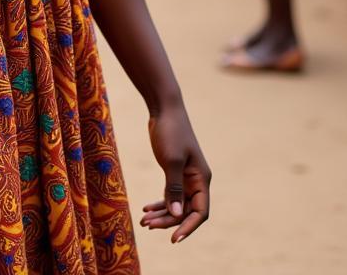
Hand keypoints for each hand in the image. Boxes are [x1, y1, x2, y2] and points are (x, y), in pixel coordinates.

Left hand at [141, 103, 210, 242]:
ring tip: (144, 221)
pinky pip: (170, 193)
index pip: (200, 212)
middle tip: (148, 226)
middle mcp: (196, 180)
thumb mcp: (171, 160)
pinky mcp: (174, 171)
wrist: (164, 108)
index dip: (188, 227)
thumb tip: (178, 214)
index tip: (173, 239)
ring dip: (162, 213)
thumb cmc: (170, 132)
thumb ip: (174, 188)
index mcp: (201, 179)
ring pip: (177, 203)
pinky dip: (160, 202)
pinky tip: (146, 209)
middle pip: (187, 210)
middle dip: (169, 220)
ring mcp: (186, 176)